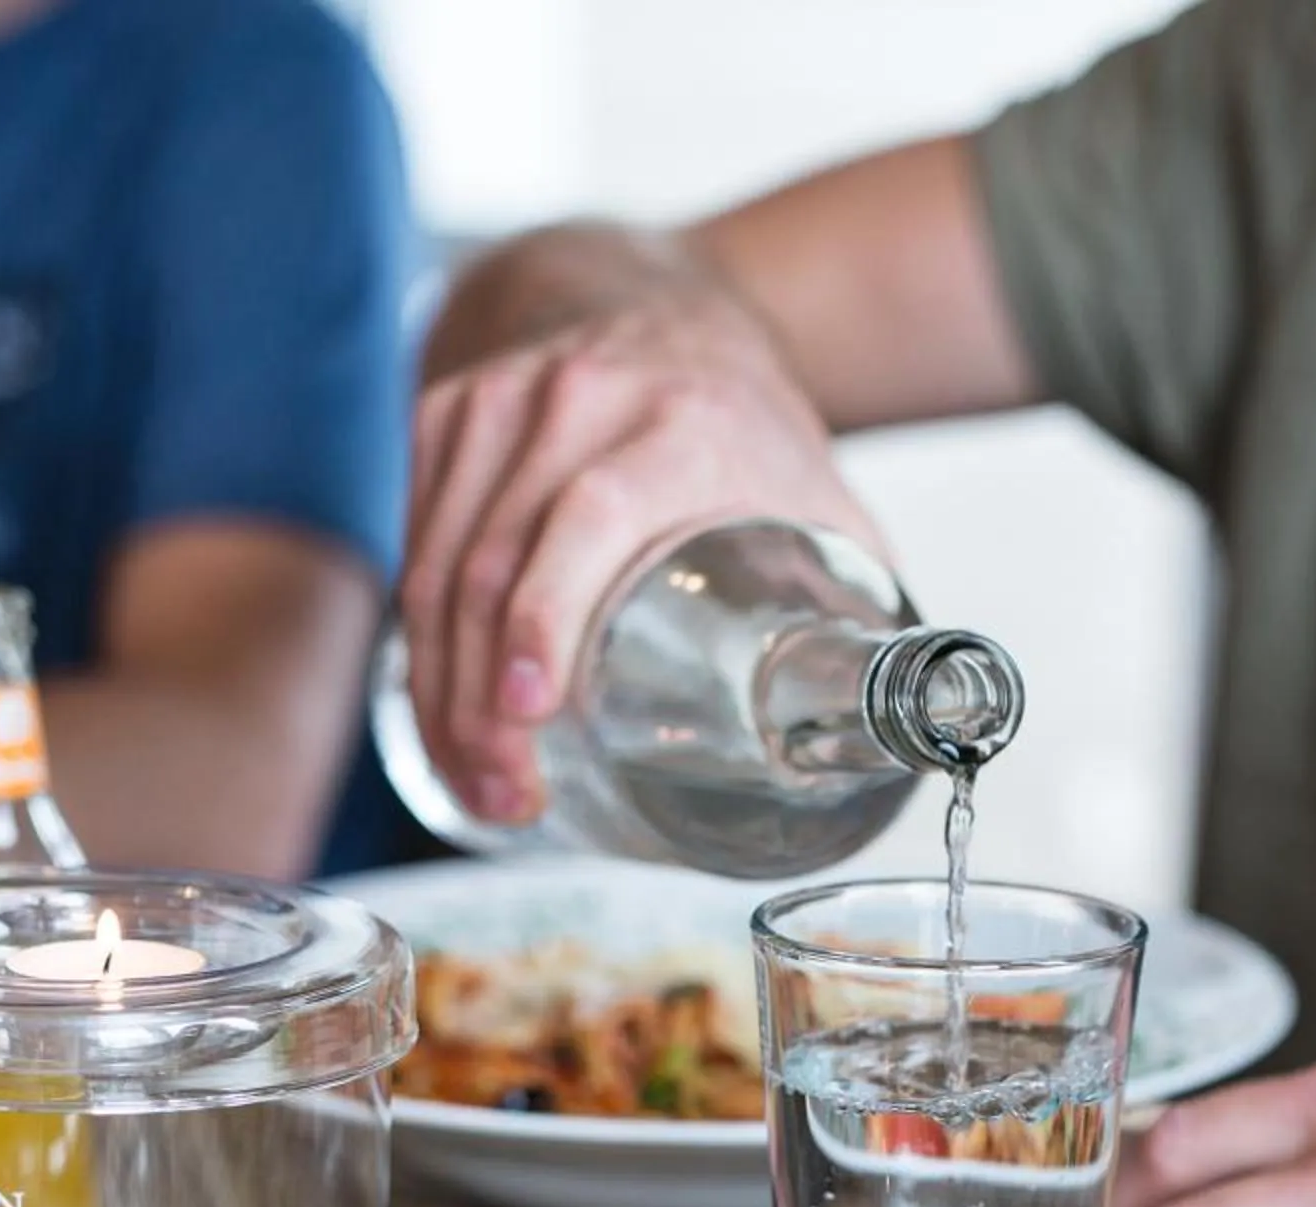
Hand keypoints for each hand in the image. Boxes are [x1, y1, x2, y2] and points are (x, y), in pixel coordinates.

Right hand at [401, 283, 883, 822]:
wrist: (652, 302)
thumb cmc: (741, 423)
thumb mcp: (817, 493)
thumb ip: (857, 599)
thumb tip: (899, 727)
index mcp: (675, 424)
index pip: (588, 517)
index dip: (549, 618)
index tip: (535, 711)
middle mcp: (574, 401)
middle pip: (496, 566)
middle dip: (485, 702)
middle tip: (511, 794)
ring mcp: (495, 402)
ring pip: (438, 568)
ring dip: (442, 693)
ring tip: (481, 779)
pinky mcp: (441, 417)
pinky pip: (416, 546)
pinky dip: (421, 641)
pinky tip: (445, 712)